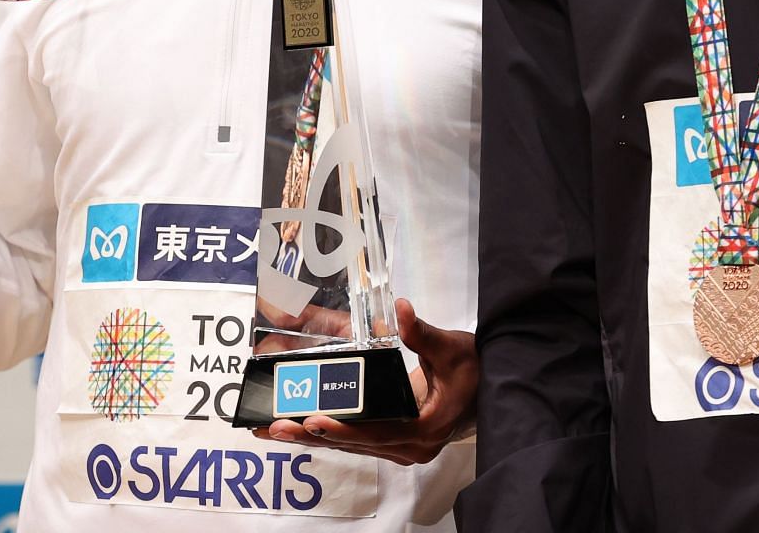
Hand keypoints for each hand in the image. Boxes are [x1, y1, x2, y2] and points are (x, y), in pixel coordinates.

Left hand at [252, 298, 477, 464]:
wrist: (485, 389)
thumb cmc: (470, 369)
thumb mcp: (451, 348)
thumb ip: (423, 333)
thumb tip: (402, 310)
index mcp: (426, 428)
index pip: (378, 432)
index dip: (345, 428)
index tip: (314, 419)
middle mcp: (412, 447)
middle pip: (357, 443)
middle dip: (314, 434)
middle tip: (275, 426)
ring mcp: (402, 448)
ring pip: (352, 445)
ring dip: (314, 436)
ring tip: (274, 430)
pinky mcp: (394, 442)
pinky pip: (357, 440)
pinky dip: (329, 433)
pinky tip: (300, 427)